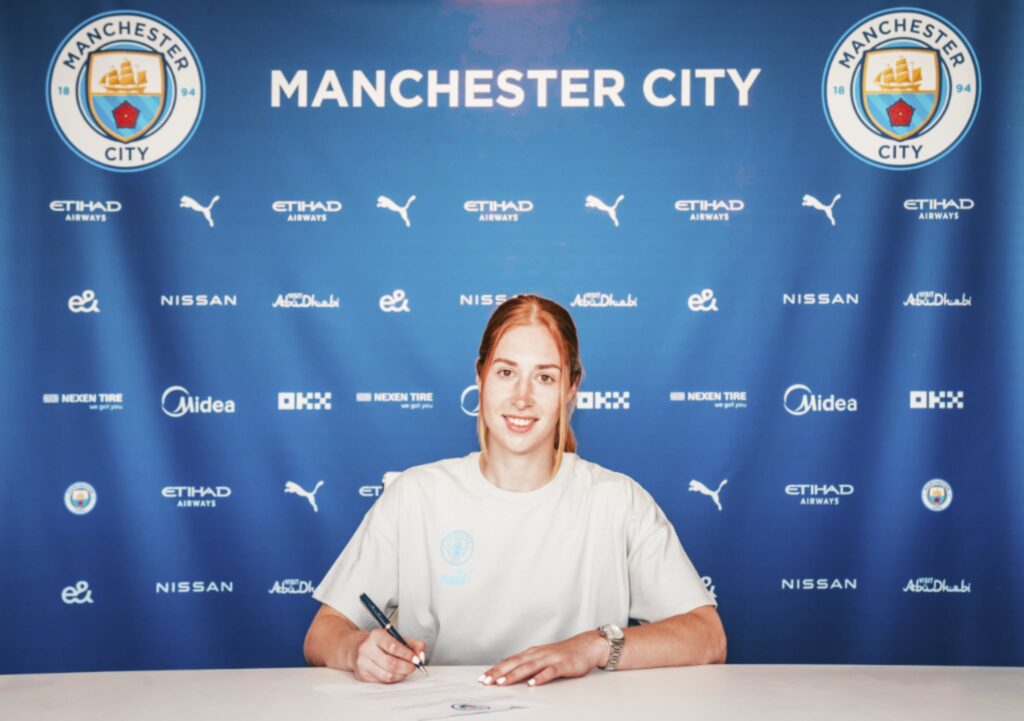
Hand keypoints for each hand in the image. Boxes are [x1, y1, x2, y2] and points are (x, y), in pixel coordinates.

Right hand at [352, 628, 426, 683]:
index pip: (393, 646)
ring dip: (401, 675)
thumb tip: (421, 653)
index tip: (416, 658)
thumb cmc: (380, 643)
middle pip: (390, 663)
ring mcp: (363, 663)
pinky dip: (394, 679)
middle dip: (406, 667)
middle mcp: (367, 649)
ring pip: (387, 675)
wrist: (357, 648)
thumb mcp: (396, 637)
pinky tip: (397, 673)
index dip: (407, 654)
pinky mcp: (362, 675)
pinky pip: (382, 681)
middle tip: (414, 667)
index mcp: (376, 635)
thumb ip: (412, 644)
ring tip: (406, 670)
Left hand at [480, 631, 607, 686]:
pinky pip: (550, 672)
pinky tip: (533, 683)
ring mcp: (551, 658)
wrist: (587, 645)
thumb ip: (529, 665)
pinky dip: (540, 677)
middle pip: (515, 663)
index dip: (496, 669)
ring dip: (515, 674)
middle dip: (499, 672)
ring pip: (529, 667)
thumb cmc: (564, 653)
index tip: (483, 677)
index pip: (510, 661)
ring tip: (503, 682)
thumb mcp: (543, 658)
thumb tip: (510, 674)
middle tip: (486, 680)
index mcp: (532, 653)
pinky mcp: (563, 664)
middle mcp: (539, 654)